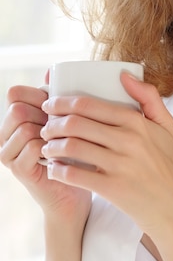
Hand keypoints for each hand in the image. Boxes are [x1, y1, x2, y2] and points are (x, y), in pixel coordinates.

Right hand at [0, 84, 90, 230]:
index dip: (38, 96)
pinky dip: (50, 147)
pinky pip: (32, 146)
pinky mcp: (18, 169)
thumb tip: (50, 71)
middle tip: (62, 127)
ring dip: (49, 130)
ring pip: (24, 126)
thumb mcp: (66, 118)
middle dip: (44, 114)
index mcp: (15, 117)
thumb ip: (57, 96)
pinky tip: (61, 153)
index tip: (57, 107)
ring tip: (63, 140)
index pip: (15, 93)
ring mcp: (8, 153)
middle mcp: (5, 134)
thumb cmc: (75, 149)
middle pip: (18, 108)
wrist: (77, 188)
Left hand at [39, 75, 172, 233]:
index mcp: (136, 122)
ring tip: (46, 147)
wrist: (172, 206)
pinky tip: (54, 168)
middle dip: (52, 124)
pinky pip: (74, 175)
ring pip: (71, 147)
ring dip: (51, 146)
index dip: (62, 103)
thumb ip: (148, 96)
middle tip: (45, 127)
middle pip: (75, 124)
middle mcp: (128, 140)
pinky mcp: (112, 188)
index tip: (50, 105)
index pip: (88, 105)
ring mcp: (119, 165)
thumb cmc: (165, 163)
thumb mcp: (165, 125)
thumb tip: (124, 74)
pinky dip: (57, 170)